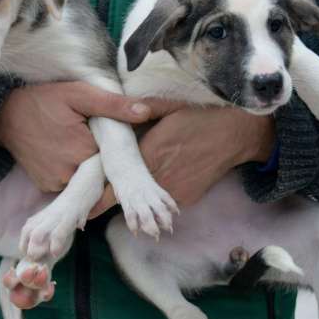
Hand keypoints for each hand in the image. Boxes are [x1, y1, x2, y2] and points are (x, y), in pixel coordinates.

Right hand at [0, 81, 153, 191]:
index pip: (115, 160)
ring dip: (87, 164)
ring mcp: (55, 184)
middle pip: (101, 171)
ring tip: (78, 141)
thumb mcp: (79, 93)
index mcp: (83, 153)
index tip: (114, 137)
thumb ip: (113, 104)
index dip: (118, 150)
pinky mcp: (46, 186)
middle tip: (92, 134)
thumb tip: (145, 111)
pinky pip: (69, 182)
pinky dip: (72, 170)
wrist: (2, 113)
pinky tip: (66, 151)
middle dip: (102, 157)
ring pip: (85, 178)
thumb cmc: (42, 99)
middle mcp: (68, 176)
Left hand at [90, 106, 274, 215]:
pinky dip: (156, 197)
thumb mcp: (170, 106)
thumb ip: (144, 108)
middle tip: (88, 213)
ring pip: (145, 203)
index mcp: (149, 154)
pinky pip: (163, 200)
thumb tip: (121, 105)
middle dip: (110, 204)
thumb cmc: (202, 117)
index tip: (81, 205)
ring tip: (122, 209)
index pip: (115, 183)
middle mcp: (159, 177)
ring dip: (134, 204)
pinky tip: (154, 194)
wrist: (237, 134)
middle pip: (127, 200)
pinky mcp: (186, 198)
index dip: (97, 195)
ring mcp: (174, 191)